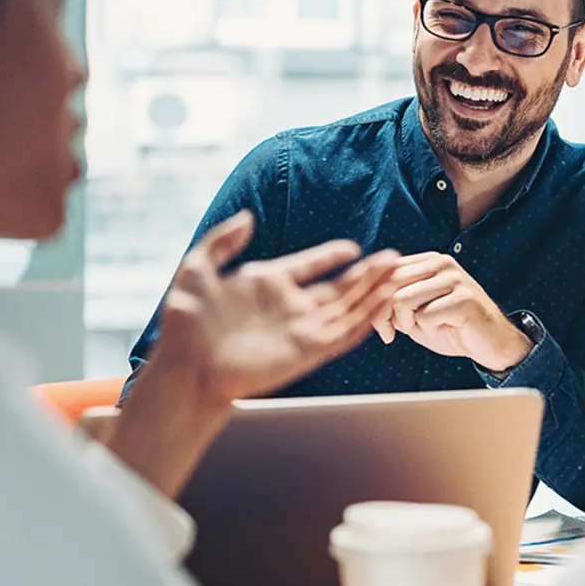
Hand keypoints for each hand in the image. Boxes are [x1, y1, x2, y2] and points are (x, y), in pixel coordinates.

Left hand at [153, 211, 400, 404]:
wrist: (189, 368)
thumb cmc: (187, 323)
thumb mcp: (195, 269)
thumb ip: (222, 241)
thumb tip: (248, 217)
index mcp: (266, 283)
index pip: (308, 265)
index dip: (330, 256)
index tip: (351, 248)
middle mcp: (290, 305)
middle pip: (339, 287)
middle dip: (367, 273)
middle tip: (393, 257)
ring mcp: (303, 328)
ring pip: (350, 306)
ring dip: (375, 290)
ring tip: (397, 271)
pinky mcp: (311, 349)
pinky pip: (348, 330)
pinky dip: (369, 315)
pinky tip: (385, 299)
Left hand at [373, 251, 532, 369]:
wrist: (491, 343)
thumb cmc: (451, 328)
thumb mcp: (416, 311)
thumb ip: (394, 300)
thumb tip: (368, 302)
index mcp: (429, 261)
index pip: (386, 273)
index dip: (375, 301)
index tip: (384, 325)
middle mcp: (442, 263)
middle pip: (390, 285)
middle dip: (384, 314)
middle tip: (392, 333)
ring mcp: (455, 279)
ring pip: (403, 300)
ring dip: (406, 322)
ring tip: (421, 329)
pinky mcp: (464, 299)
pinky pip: (425, 316)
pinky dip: (427, 330)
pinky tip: (442, 330)